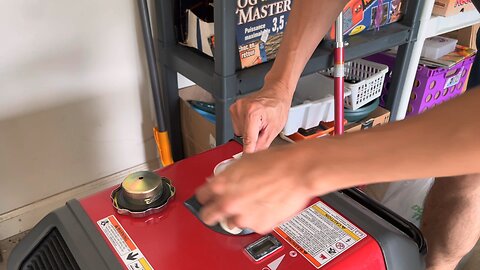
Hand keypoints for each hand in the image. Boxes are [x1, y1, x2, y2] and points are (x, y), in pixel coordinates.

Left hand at [195, 145, 317, 233]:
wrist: (297, 171)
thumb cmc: (275, 162)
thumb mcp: (243, 162)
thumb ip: (227, 175)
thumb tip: (217, 181)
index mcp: (221, 184)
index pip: (200, 197)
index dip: (205, 197)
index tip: (207, 198)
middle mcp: (229, 202)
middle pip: (207, 216)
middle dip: (212, 212)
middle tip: (219, 210)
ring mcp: (243, 216)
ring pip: (231, 222)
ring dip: (238, 215)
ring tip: (251, 203)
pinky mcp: (259, 226)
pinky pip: (253, 225)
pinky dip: (257, 218)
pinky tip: (264, 205)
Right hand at [230, 81, 292, 152]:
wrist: (276, 93)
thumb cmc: (277, 107)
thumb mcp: (274, 129)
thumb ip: (262, 145)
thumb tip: (252, 156)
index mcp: (253, 112)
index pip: (248, 139)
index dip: (248, 152)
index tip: (245, 161)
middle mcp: (242, 108)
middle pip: (243, 137)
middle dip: (253, 138)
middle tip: (263, 129)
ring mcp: (236, 108)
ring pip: (239, 133)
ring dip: (249, 132)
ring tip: (259, 122)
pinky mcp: (233, 108)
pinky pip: (237, 127)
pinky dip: (245, 127)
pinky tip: (253, 120)